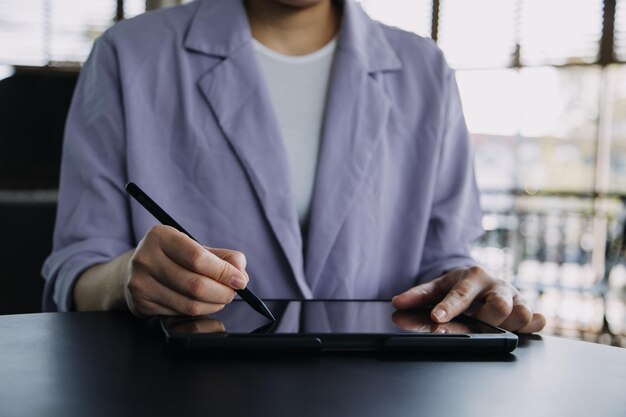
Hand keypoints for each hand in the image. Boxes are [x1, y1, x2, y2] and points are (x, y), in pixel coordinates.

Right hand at [125, 225, 248, 316]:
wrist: (132, 271)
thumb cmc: (172, 257)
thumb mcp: (194, 247)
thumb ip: (222, 256)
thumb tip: (240, 271)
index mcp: (161, 236)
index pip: (198, 258)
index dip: (223, 272)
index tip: (240, 280)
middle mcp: (146, 258)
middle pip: (195, 285)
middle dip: (223, 292)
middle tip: (233, 291)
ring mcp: (140, 283)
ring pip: (189, 304)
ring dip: (214, 304)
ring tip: (221, 297)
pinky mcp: (141, 304)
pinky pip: (179, 314)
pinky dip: (199, 311)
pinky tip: (202, 303)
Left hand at [392, 266, 545, 332]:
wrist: (482, 279)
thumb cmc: (459, 286)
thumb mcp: (437, 286)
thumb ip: (418, 295)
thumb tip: (397, 303)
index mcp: (472, 276)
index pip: (461, 294)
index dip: (450, 307)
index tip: (437, 318)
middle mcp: (496, 285)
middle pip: (499, 304)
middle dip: (486, 318)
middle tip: (474, 325)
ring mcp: (515, 297)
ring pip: (521, 314)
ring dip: (508, 325)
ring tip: (493, 328)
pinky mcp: (528, 309)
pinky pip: (536, 319)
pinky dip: (533, 324)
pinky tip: (524, 327)